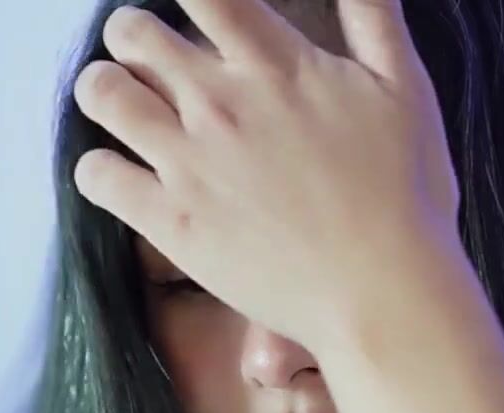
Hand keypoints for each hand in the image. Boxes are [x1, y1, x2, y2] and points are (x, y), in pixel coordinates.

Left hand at [72, 0, 463, 352]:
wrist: (384, 294)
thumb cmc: (406, 197)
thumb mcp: (406, 90)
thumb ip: (374, 19)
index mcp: (276, 64)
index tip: (191, 9)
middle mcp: (221, 103)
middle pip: (132, 32)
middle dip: (131, 37)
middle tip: (146, 58)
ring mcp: (189, 162)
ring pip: (101, 93)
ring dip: (104, 90)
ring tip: (122, 105)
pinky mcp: (169, 222)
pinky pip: (96, 175)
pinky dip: (98, 170)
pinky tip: (122, 175)